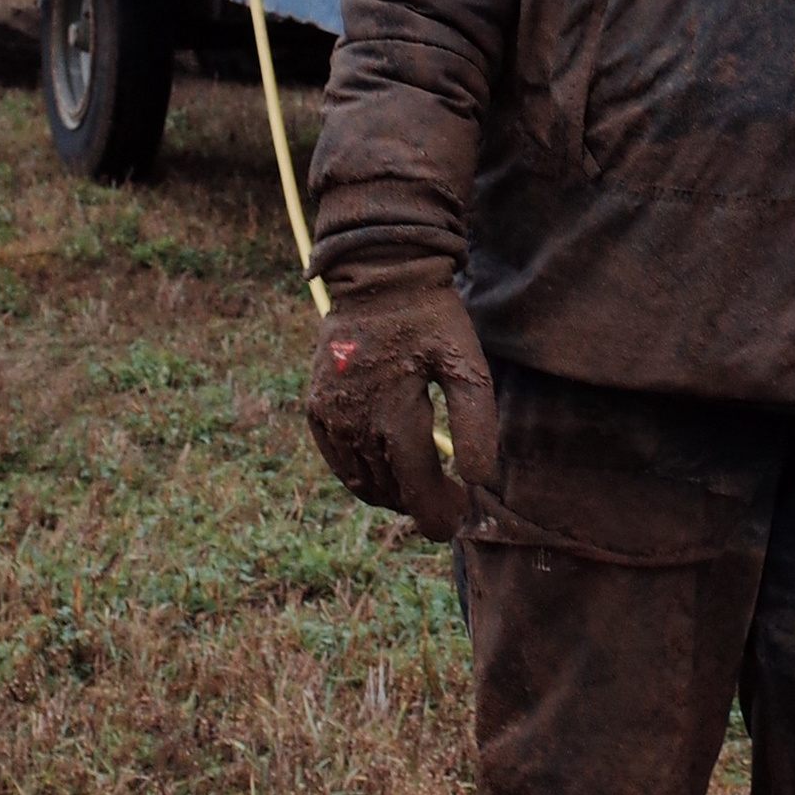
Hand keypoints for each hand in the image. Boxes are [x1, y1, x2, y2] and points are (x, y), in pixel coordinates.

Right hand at [304, 277, 499, 539]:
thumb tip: (478, 480)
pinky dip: (362, 474)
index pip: (418, 493)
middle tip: (448, 499)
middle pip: (392, 492)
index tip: (460, 517)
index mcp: (394, 419)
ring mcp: (330, 418)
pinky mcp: (316, 408)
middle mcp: (355, 426)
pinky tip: (386, 467)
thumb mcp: (467, 364)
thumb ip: (476, 424)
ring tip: (422, 486)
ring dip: (393, 492)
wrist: (379, 277)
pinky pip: (338, 460)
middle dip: (421, 502)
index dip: (440, 515)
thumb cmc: (431, 319)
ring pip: (362, 482)